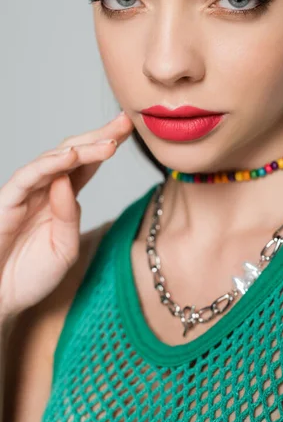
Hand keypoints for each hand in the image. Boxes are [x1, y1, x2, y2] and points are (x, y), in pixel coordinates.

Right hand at [0, 112, 133, 321]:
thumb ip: (70, 216)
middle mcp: (45, 188)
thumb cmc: (30, 275)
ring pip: (54, 159)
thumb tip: (68, 183)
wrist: (0, 298)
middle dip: (100, 137)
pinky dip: (49, 164)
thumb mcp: (64, 249)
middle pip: (74, 154)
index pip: (88, 165)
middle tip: (124, 123)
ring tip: (108, 142)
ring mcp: (26, 192)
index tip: (130, 129)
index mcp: (62, 198)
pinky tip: (70, 156)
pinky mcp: (7, 200)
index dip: (107, 146)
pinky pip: (29, 176)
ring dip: (83, 148)